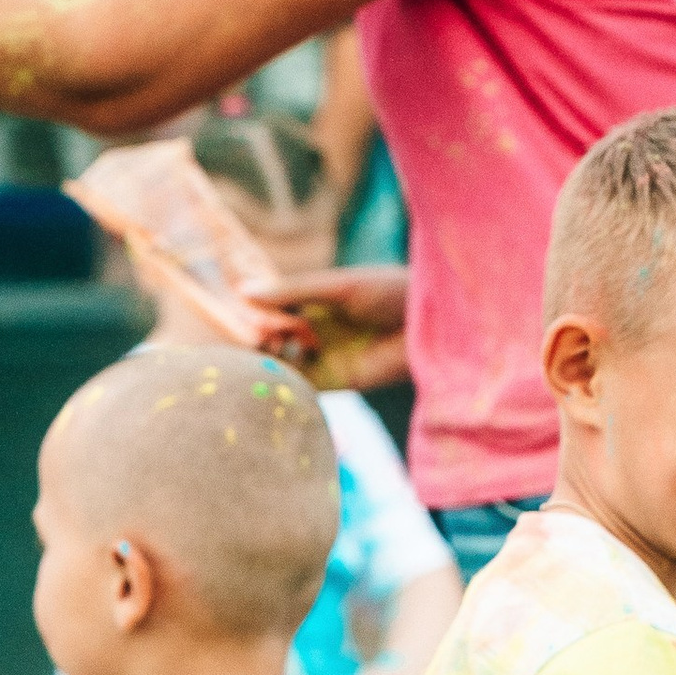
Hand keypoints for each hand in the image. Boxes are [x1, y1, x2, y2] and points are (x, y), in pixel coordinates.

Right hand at [247, 263, 409, 394]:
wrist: (432, 325)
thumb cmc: (390, 293)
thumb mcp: (339, 287)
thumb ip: (294, 291)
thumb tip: (243, 291)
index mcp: (312, 301)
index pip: (270, 308)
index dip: (256, 311)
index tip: (248, 311)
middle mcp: (313, 329)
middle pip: (271, 337)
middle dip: (259, 337)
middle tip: (261, 336)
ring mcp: (324, 356)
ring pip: (282, 363)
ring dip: (268, 360)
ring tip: (269, 353)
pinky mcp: (337, 382)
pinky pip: (303, 387)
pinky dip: (285, 384)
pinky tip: (277, 375)